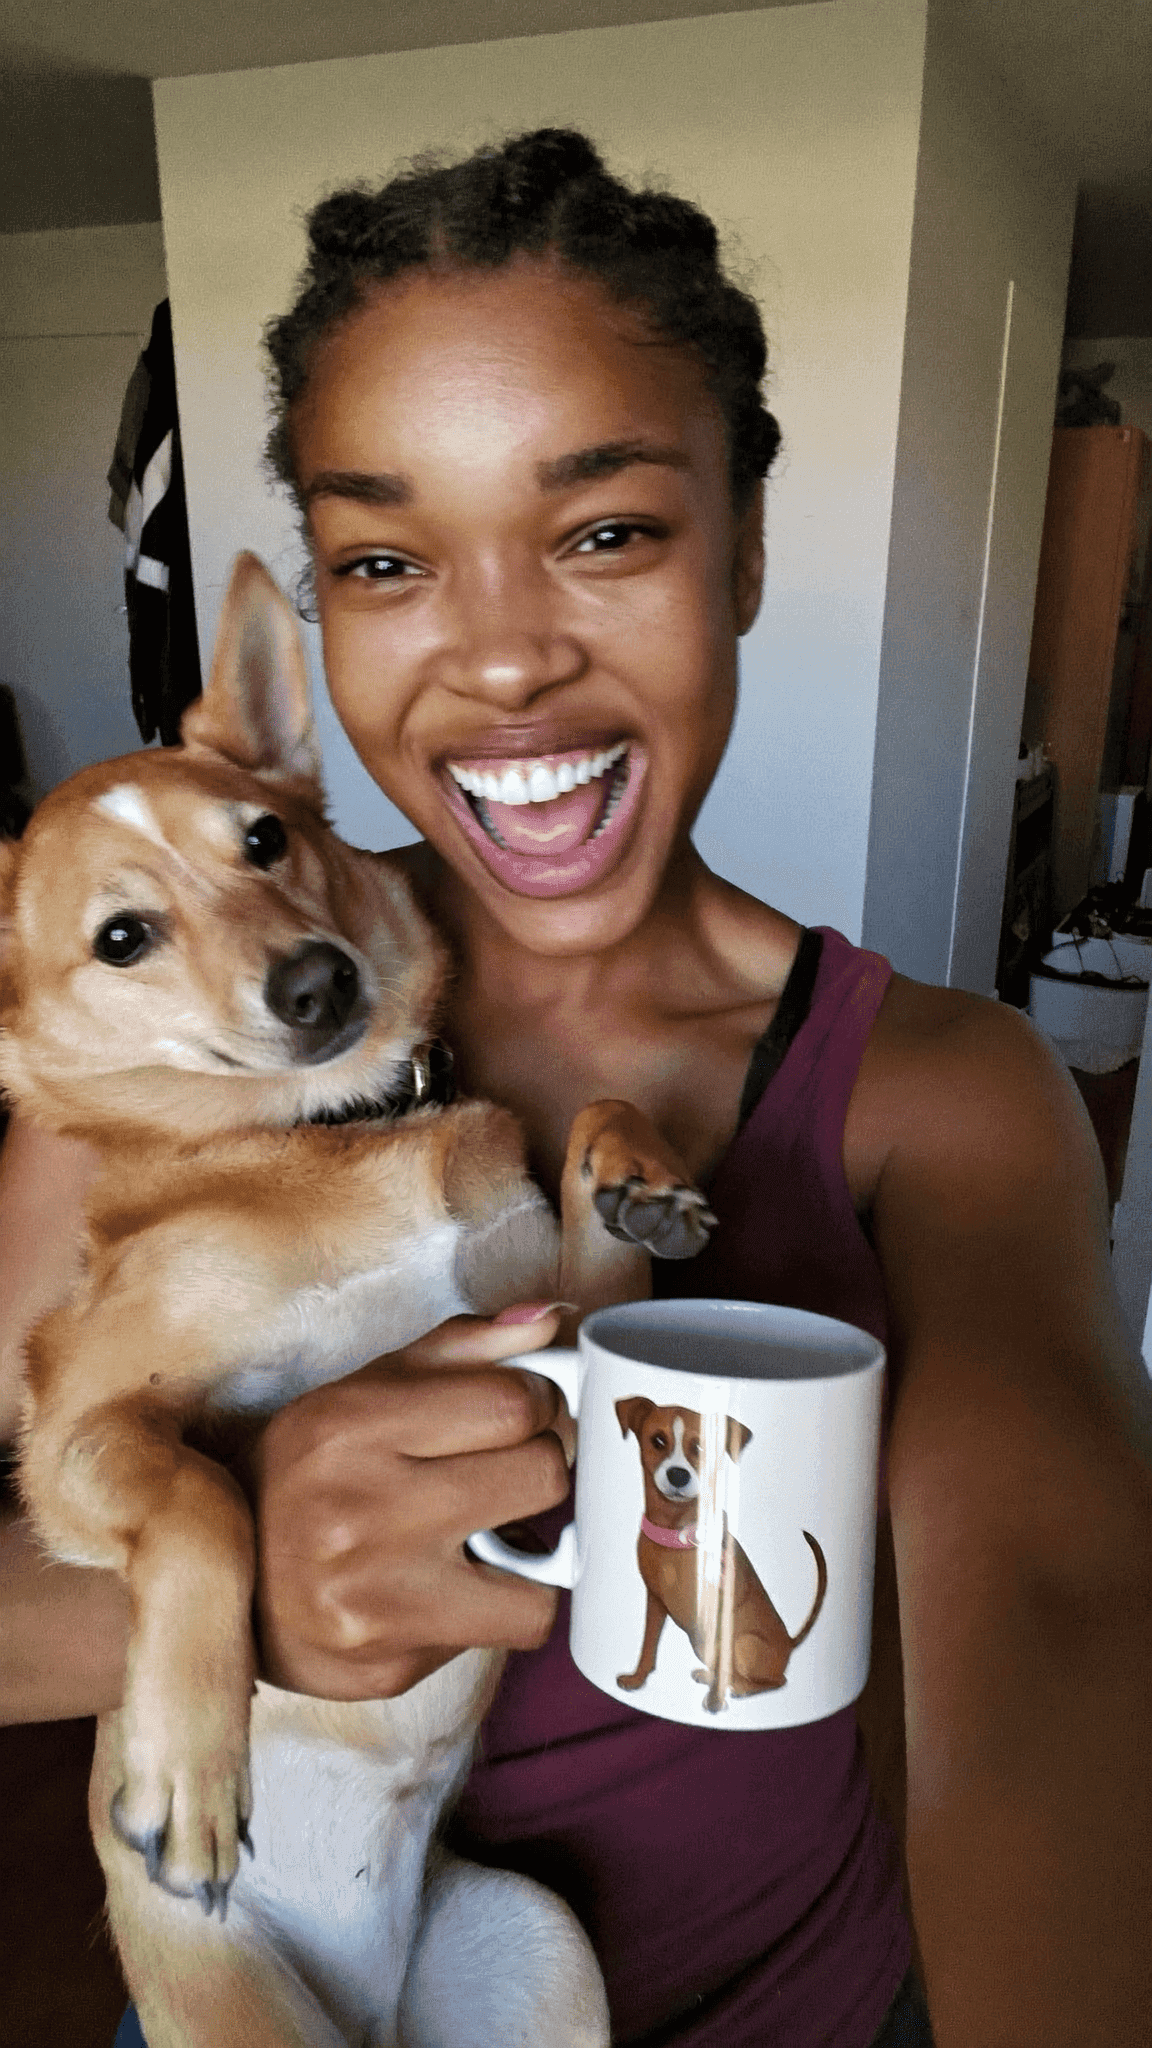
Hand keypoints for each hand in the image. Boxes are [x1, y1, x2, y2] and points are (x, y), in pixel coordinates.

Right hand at [249, 1305, 568, 1700]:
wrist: (222, 1583)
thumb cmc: (308, 1473)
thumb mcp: (364, 1391)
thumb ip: (463, 1349)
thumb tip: (554, 1321)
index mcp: (351, 1426)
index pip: (514, 1402)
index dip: (538, 1405)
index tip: (520, 1416)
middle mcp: (359, 1512)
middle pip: (542, 1477)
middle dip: (538, 1471)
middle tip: (505, 1477)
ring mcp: (374, 1599)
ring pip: (541, 1583)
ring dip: (530, 1561)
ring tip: (490, 1543)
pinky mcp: (389, 1666)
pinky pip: (501, 1636)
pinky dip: (490, 1612)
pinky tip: (450, 1592)